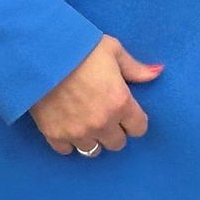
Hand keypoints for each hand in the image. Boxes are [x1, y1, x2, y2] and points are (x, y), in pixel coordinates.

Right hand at [29, 34, 162, 155]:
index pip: (138, 128)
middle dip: (115, 131)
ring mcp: (78, 132)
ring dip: (93, 139)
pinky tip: (68, 126)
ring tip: (87, 122)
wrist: (42, 54)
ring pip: (93, 150)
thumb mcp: (114, 51)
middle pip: (117, 143)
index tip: (127, 112)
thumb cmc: (82, 48)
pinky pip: (67, 151)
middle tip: (106, 115)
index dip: (134, 120)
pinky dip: (69, 142)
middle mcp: (102, 123)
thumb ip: (135, 68)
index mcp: (121, 103)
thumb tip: (157, 73)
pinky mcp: (54, 135)